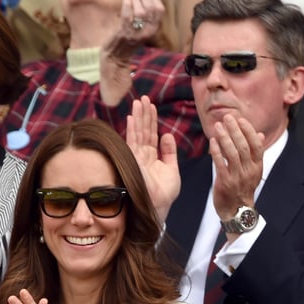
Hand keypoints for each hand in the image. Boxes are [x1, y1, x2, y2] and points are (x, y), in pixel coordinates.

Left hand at [118, 0, 163, 43]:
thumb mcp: (142, 25)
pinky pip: (127, 17)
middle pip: (152, 9)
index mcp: (153, 28)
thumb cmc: (129, 37)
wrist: (117, 55)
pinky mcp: (124, 33)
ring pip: (141, 13)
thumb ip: (147, 9)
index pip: (159, 9)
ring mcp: (136, 33)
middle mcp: (147, 32)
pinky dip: (127, 5)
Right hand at [127, 95, 179, 221]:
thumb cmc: (164, 194)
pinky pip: (132, 141)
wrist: (159, 206)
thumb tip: (167, 134)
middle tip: (144, 97)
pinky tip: (131, 117)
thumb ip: (169, 152)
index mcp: (152, 158)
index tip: (152, 106)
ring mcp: (136, 157)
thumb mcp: (172, 170)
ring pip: (137, 132)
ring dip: (138, 116)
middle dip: (144, 114)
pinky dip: (132, 128)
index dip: (152, 120)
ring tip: (139, 101)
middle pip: (143, 130)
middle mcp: (142, 156)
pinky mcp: (133, 160)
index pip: (151, 135)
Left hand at [209, 115, 264, 220]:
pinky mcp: (225, 183)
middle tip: (226, 117)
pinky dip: (216, 151)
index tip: (240, 119)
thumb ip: (255, 152)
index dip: (248, 131)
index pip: (256, 145)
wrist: (238, 211)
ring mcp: (237, 177)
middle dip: (235, 130)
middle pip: (243, 147)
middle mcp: (249, 171)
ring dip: (224, 137)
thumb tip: (260, 134)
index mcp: (257, 167)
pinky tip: (212, 141)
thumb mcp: (254, 171)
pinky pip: (220, 164)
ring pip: (232, 154)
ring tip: (218, 126)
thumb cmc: (244, 188)